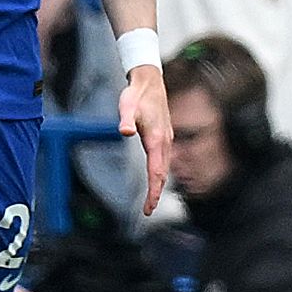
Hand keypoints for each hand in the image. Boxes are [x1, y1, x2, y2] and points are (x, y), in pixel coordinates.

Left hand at [118, 64, 172, 214]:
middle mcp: (165, 141)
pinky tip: (155, 178)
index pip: (157, 171)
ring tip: (151, 200)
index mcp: (157, 138)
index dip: (153, 191)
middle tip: (147, 210)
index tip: (149, 206)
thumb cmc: (137, 94)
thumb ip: (125, 119)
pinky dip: (160, 173)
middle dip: (156, 193)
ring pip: (164, 168)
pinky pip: (164, 160)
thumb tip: (124, 131)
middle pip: (162, 174)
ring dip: (158, 185)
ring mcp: (166, 139)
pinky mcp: (164, 137)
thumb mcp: (127, 105)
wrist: (149, 80)